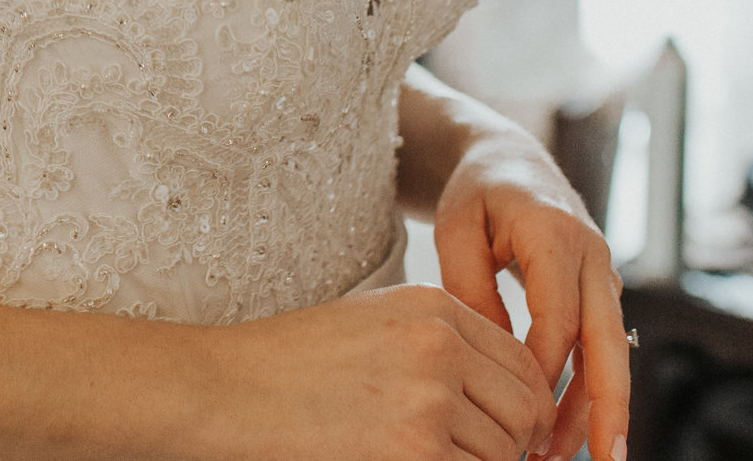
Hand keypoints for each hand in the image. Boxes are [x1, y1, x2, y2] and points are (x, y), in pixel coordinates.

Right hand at [208, 283, 556, 460]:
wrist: (224, 390)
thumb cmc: (287, 365)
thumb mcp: (372, 325)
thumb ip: (440, 347)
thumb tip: (503, 401)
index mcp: (432, 308)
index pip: (524, 364)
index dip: (528, 409)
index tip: (517, 434)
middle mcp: (439, 345)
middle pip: (524, 412)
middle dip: (509, 444)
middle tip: (462, 454)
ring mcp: (431, 399)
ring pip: (502, 454)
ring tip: (415, 453)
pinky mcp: (415, 452)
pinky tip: (400, 460)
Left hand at [433, 134, 628, 460]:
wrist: (508, 162)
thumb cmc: (475, 194)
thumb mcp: (455, 228)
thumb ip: (469, 286)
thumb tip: (491, 353)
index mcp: (555, 234)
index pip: (558, 314)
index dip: (543, 367)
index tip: (522, 413)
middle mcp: (592, 256)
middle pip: (607, 341)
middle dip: (608, 404)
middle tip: (604, 458)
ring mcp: (602, 276)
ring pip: (609, 352)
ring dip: (595, 408)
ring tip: (568, 457)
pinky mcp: (599, 293)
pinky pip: (599, 347)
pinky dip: (589, 390)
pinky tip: (573, 433)